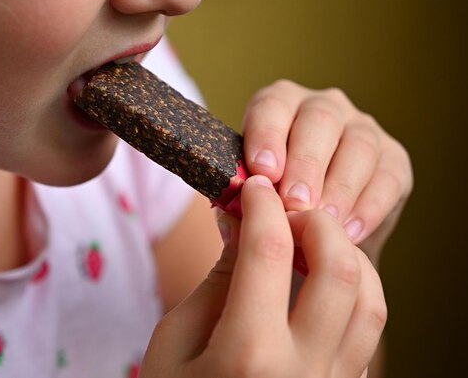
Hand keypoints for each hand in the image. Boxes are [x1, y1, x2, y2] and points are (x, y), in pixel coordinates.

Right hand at [140, 176, 386, 377]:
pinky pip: (367, 331)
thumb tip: (243, 224)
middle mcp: (303, 371)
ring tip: (308, 241)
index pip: (269, 251)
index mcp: (247, 355)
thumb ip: (217, 282)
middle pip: (339, 269)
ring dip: (344, 254)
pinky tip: (318, 281)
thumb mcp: (175, 341)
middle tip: (286, 210)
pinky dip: (352, 291)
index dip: (262, 205)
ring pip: (370, 299)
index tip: (253, 187)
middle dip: (315, 221)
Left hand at [242, 80, 412, 264]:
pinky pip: (388, 177)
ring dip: (339, 187)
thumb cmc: (272, 206)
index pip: (271, 106)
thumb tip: (236, 220)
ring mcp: (362, 129)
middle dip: (305, 164)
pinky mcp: (394, 159)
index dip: (266, 135)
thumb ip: (241, 202)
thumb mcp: (250, 198)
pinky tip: (349, 233)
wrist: (317, 230)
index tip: (262, 171)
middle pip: (319, 121)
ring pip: (357, 147)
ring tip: (322, 222)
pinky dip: (369, 207)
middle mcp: (323, 107)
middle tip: (294, 202)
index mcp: (279, 104)